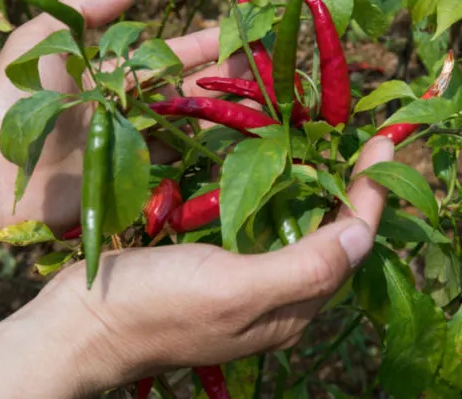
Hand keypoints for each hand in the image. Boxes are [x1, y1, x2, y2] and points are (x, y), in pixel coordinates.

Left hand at [0, 0, 257, 236]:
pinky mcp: (132, 179)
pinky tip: (240, 144)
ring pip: (190, 126)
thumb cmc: (11, 97)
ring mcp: (133, 144)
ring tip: (266, 105)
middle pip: (190, 90)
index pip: (173, 54)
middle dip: (229, 79)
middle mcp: (130, 108)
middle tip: (267, 70)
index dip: (208, 43)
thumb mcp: (43, 37)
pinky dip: (205, 154)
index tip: (243, 29)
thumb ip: (85, 8)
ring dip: (225, 115)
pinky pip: (174, 164)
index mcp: (114, 73)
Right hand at [31, 136, 394, 393]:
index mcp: (291, 309)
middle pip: (336, 238)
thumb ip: (305, 267)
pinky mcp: (217, 267)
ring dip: (321, 187)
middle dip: (355, 188)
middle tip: (363, 137)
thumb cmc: (155, 307)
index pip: (353, 243)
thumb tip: (365, 233)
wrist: (77, 324)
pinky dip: (280, 192)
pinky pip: (264, 225)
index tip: (384, 141)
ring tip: (330, 142)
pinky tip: (274, 165)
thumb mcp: (234, 289)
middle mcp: (278, 299)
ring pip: (302, 229)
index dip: (373, 193)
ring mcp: (247, 283)